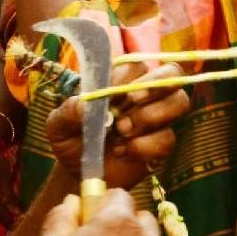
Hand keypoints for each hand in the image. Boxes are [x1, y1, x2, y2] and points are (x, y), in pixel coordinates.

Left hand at [46, 63, 190, 190]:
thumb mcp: (57, 126)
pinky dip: (144, 147)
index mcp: (119, 80)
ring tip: (122, 131)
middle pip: (172, 73)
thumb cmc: (70, 139)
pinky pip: (168, 139)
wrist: (79, 171)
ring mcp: (157, 119)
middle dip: (154, 87)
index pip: (136, 64)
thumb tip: (84, 104)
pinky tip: (122, 151)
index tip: (107, 96)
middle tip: (131, 102)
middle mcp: (144, 94)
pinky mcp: (161, 145)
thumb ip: (68, 111)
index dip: (125, 77)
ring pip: (179, 103)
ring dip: (150, 117)